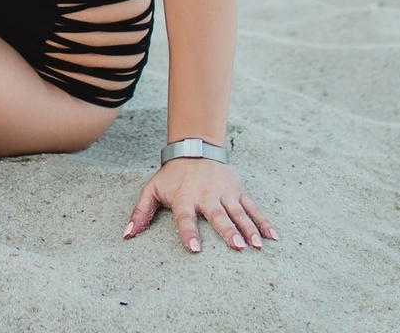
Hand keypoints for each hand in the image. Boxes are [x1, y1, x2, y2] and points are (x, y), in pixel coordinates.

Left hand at [123, 157, 276, 252]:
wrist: (194, 149)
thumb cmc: (171, 176)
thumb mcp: (152, 190)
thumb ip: (140, 212)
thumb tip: (127, 235)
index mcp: (185, 197)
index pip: (186, 218)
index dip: (189, 233)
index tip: (195, 250)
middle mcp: (207, 195)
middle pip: (218, 215)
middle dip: (228, 231)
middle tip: (238, 246)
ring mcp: (225, 193)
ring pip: (239, 212)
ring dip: (249, 228)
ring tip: (257, 245)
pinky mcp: (237, 191)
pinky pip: (252, 207)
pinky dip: (263, 221)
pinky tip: (272, 236)